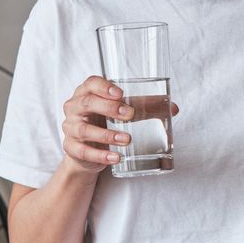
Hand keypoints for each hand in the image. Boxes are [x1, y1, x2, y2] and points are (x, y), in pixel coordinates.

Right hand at [61, 76, 179, 173]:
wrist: (86, 150)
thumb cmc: (104, 122)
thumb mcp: (122, 111)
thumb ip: (145, 107)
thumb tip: (173, 108)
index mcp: (86, 93)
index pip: (90, 83)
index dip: (103, 86)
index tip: (120, 93)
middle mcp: (74, 108)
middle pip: (86, 103)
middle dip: (108, 108)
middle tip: (129, 115)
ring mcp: (70, 128)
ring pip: (84, 130)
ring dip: (107, 135)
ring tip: (127, 139)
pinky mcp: (71, 148)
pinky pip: (83, 152)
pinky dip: (100, 156)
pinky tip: (116, 158)